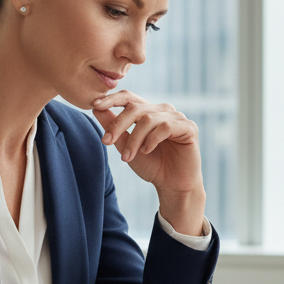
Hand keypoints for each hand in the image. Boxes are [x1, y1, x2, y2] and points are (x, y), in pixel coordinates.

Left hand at [91, 92, 205, 228]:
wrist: (173, 186)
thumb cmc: (151, 165)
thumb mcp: (126, 146)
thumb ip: (114, 127)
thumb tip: (95, 108)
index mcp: (148, 112)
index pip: (128, 98)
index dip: (111, 99)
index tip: (95, 105)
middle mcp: (162, 111)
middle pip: (136, 108)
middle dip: (118, 124)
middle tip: (106, 142)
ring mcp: (176, 117)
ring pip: (148, 119)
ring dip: (134, 139)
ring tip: (127, 158)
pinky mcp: (188, 127)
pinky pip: (165, 127)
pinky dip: (152, 139)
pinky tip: (146, 151)